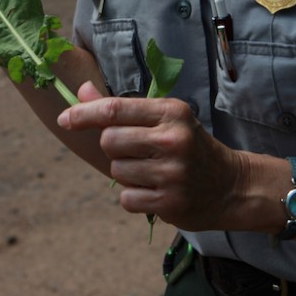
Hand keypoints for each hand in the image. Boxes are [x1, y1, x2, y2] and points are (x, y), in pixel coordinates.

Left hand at [58, 81, 245, 231]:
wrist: (230, 185)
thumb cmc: (189, 146)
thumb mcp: (163, 119)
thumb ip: (121, 108)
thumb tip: (82, 92)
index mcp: (171, 112)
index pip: (115, 109)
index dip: (84, 113)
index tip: (65, 119)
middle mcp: (173, 140)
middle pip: (110, 142)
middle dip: (114, 148)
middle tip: (136, 151)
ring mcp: (173, 173)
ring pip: (116, 171)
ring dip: (125, 174)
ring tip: (152, 172)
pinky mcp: (171, 203)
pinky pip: (126, 199)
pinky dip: (133, 197)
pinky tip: (155, 191)